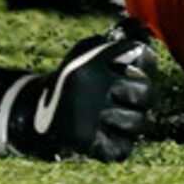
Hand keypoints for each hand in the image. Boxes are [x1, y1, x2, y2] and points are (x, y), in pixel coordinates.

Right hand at [5, 21, 156, 161]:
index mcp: (93, 60)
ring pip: (137, 122)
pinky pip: (122, 148)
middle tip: (136, 100)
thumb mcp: (84, 53)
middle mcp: (92, 84)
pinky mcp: (85, 140)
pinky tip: (112, 136)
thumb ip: (111, 44)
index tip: (144, 67)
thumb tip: (143, 35)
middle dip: (144, 97)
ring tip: (123, 118)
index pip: (139, 53)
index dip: (148, 61)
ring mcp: (89, 113)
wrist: (34, 111)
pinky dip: (121, 145)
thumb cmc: (71, 80)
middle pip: (145, 91)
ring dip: (134, 123)